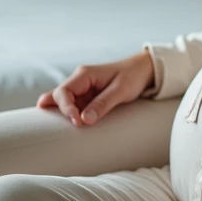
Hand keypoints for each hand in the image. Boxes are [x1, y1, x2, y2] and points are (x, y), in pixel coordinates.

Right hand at [37, 50, 154, 126]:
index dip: (66, 107)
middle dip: (60, 111)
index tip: (77, 122)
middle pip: (58, 96)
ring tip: (61, 129)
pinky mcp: (86, 98)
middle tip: (73, 126)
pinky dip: (69, 115)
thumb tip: (84, 120)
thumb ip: (103, 103)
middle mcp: (79, 80)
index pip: (64, 91)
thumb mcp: (121, 90)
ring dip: (62, 114)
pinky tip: (65, 125)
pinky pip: (73, 107)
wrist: (143, 70)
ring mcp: (82, 90)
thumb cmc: (133, 76)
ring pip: (63, 102)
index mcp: (84, 74)